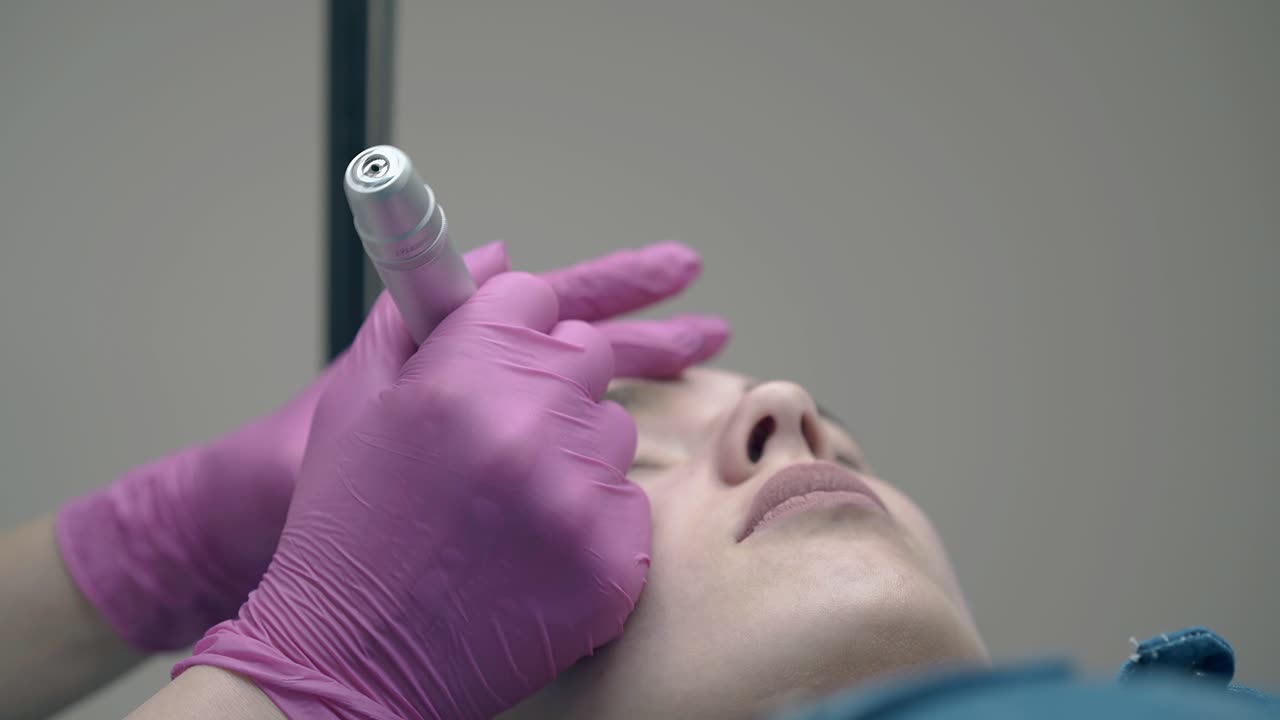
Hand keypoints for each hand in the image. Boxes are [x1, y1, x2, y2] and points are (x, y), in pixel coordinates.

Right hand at [56, 241, 727, 651]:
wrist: (344, 662)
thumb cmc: (345, 528)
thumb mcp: (356, 402)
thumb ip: (418, 310)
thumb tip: (496, 254)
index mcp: (462, 374)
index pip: (535, 299)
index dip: (515, 329)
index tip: (502, 357)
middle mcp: (528, 426)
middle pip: (588, 356)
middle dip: (552, 384)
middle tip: (505, 439)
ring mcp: (577, 497)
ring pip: (614, 432)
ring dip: (574, 455)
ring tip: (508, 504)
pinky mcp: (612, 563)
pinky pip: (629, 506)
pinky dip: (592, 522)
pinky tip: (533, 549)